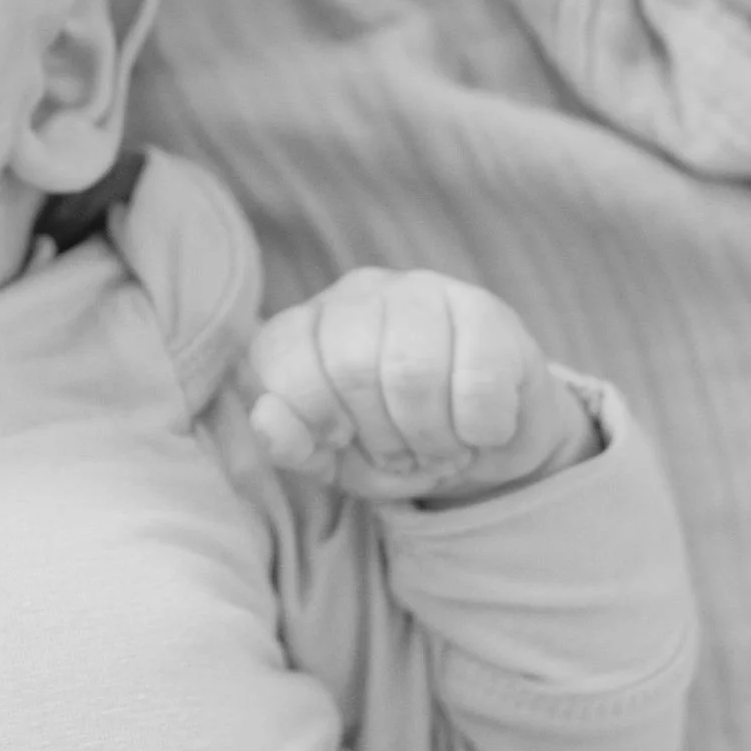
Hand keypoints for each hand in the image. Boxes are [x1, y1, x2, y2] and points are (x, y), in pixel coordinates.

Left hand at [245, 267, 597, 504]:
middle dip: (382, 438)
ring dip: (432, 438)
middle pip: (352, 369)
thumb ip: (291, 444)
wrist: (483, 439)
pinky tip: (479, 432)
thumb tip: (266, 419)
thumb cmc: (394, 442)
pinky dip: (478, 431)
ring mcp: (423, 292)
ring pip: (414, 372)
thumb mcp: (333, 458)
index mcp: (309, 325)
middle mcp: (359, 294)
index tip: (342, 440)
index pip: (282, 358)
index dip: (314, 417)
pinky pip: (478, 382)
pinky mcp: (485, 310)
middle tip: (405, 457)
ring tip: (442, 450)